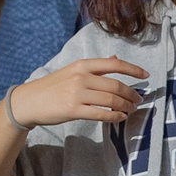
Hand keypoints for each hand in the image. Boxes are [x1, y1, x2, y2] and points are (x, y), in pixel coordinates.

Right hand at [8, 57, 145, 128]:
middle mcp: (81, 77)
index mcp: (82, 65)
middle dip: (131, 93)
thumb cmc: (52, 86)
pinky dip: (114, 116)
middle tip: (138, 99)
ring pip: (111, 100)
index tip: (145, 75)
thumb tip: (115, 58)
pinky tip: (120, 117)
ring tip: (131, 109)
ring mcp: (77, 93)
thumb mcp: (72, 70)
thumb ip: (95, 66)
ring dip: (125, 106)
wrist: (29, 101)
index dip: (133, 69)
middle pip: (116, 85)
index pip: (114, 64)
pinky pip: (101, 114)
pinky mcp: (73, 110)